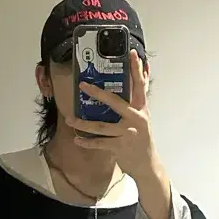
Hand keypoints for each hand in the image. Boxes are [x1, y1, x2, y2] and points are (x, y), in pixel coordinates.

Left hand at [67, 51, 156, 180]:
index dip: (136, 69)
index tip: (133, 54)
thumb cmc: (142, 138)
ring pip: (101, 126)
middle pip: (115, 102)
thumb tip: (143, 75)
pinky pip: (99, 143)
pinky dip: (87, 142)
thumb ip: (138, 99)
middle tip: (82, 85)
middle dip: (97, 93)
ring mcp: (128, 133)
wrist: (147, 164)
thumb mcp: (142, 117)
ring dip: (83, 124)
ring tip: (70, 120)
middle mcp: (136, 118)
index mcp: (141, 108)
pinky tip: (77, 140)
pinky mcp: (120, 146)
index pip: (140, 85)